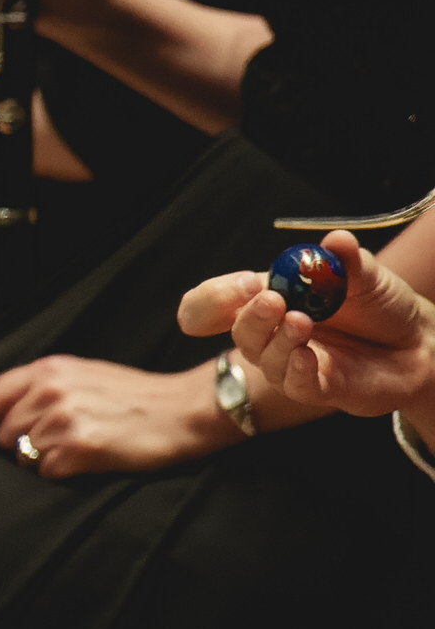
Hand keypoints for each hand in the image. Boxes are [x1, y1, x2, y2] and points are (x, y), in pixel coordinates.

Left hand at [0, 354, 233, 479]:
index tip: (27, 426)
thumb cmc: (136, 396)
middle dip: (28, 443)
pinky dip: (65, 473)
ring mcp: (65, 418)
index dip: (5, 418)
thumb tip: (4, 412)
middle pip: (5, 434)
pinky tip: (90, 461)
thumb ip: (42, 387)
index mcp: (48, 370)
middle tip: (66, 441)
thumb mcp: (83, 375)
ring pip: (24, 457)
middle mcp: (51, 391)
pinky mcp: (81, 447)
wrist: (187, 410)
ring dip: (48, 460)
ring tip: (83, 449)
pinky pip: (47, 472)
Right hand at [188, 229, 434, 418]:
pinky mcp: (317, 387)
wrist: (419, 342)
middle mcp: (272, 332)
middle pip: (237, 330)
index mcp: (270, 297)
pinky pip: (293, 384)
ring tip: (302, 322)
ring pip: (262, 357)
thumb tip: (336, 240)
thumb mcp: (366, 275)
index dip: (217, 296)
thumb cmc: (381, 306)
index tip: (247, 284)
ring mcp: (291, 362)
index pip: (215, 302)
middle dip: (249, 315)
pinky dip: (295, 370)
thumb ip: (348, 260)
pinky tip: (307, 356)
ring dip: (276, 339)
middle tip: (272, 299)